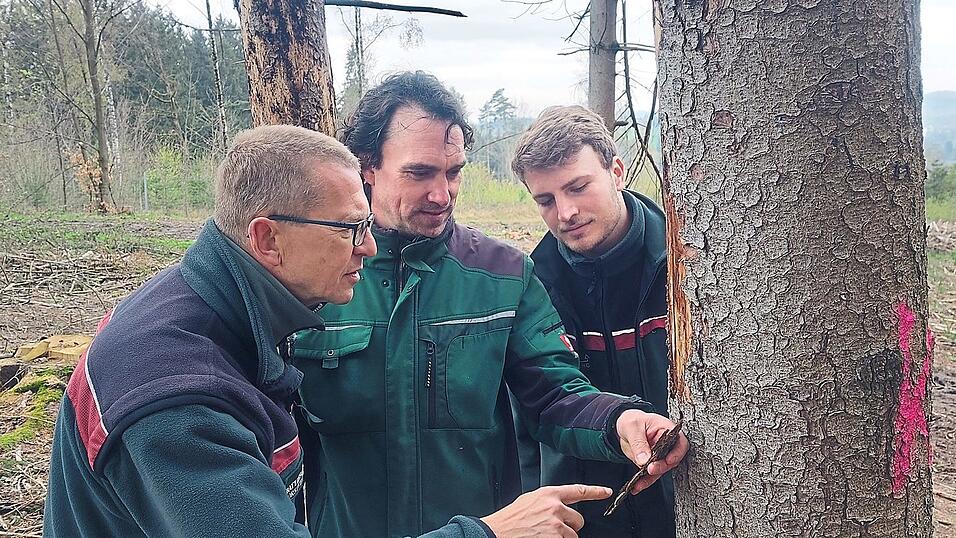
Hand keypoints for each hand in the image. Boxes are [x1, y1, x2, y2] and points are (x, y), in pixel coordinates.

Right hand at [479, 484, 611, 537]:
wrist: (499, 531)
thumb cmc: (511, 518)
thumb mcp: (530, 500)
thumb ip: (547, 501)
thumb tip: (560, 506)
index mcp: (549, 494)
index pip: (578, 490)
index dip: (595, 491)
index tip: (606, 492)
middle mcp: (555, 507)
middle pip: (578, 519)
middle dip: (570, 526)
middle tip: (554, 528)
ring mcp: (556, 524)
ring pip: (573, 534)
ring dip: (563, 537)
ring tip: (545, 534)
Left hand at [615, 410, 688, 493]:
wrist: (623, 426)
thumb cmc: (632, 420)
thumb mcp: (632, 427)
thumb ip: (638, 443)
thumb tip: (644, 460)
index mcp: (667, 430)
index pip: (680, 442)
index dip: (677, 453)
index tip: (669, 461)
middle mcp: (666, 444)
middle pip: (671, 459)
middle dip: (661, 467)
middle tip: (650, 469)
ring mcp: (659, 455)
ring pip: (660, 470)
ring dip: (650, 478)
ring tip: (639, 484)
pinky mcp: (651, 464)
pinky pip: (650, 475)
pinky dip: (643, 481)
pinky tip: (636, 486)